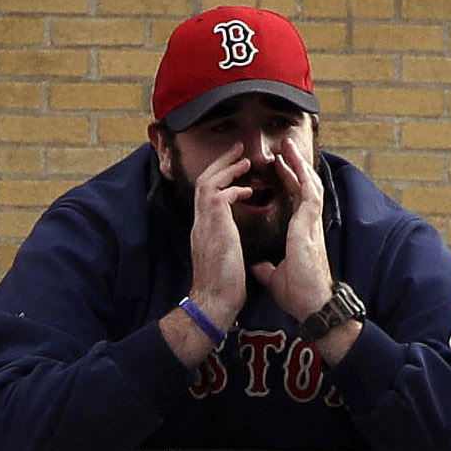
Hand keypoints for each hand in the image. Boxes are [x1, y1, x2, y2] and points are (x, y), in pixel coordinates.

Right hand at [183, 146, 258, 337]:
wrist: (214, 301)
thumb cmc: (222, 286)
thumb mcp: (223, 258)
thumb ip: (224, 244)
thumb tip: (229, 243)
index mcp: (205, 229)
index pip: (209, 194)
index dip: (223, 177)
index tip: (238, 167)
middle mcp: (201, 222)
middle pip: (205, 180)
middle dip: (223, 162)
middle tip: (238, 149)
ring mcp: (204, 224)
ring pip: (208, 182)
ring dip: (227, 168)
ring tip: (245, 160)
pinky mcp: (213, 226)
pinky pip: (219, 195)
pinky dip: (234, 188)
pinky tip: (249, 190)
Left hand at [255, 134, 338, 335]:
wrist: (310, 306)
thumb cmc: (298, 294)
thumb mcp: (275, 276)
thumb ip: (268, 267)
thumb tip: (258, 265)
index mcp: (300, 232)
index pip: (294, 198)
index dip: (286, 180)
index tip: (277, 165)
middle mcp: (308, 225)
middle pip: (302, 186)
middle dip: (293, 164)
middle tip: (284, 146)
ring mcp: (311, 225)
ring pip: (308, 185)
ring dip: (299, 165)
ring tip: (289, 147)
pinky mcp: (309, 229)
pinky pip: (309, 198)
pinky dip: (303, 181)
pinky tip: (298, 167)